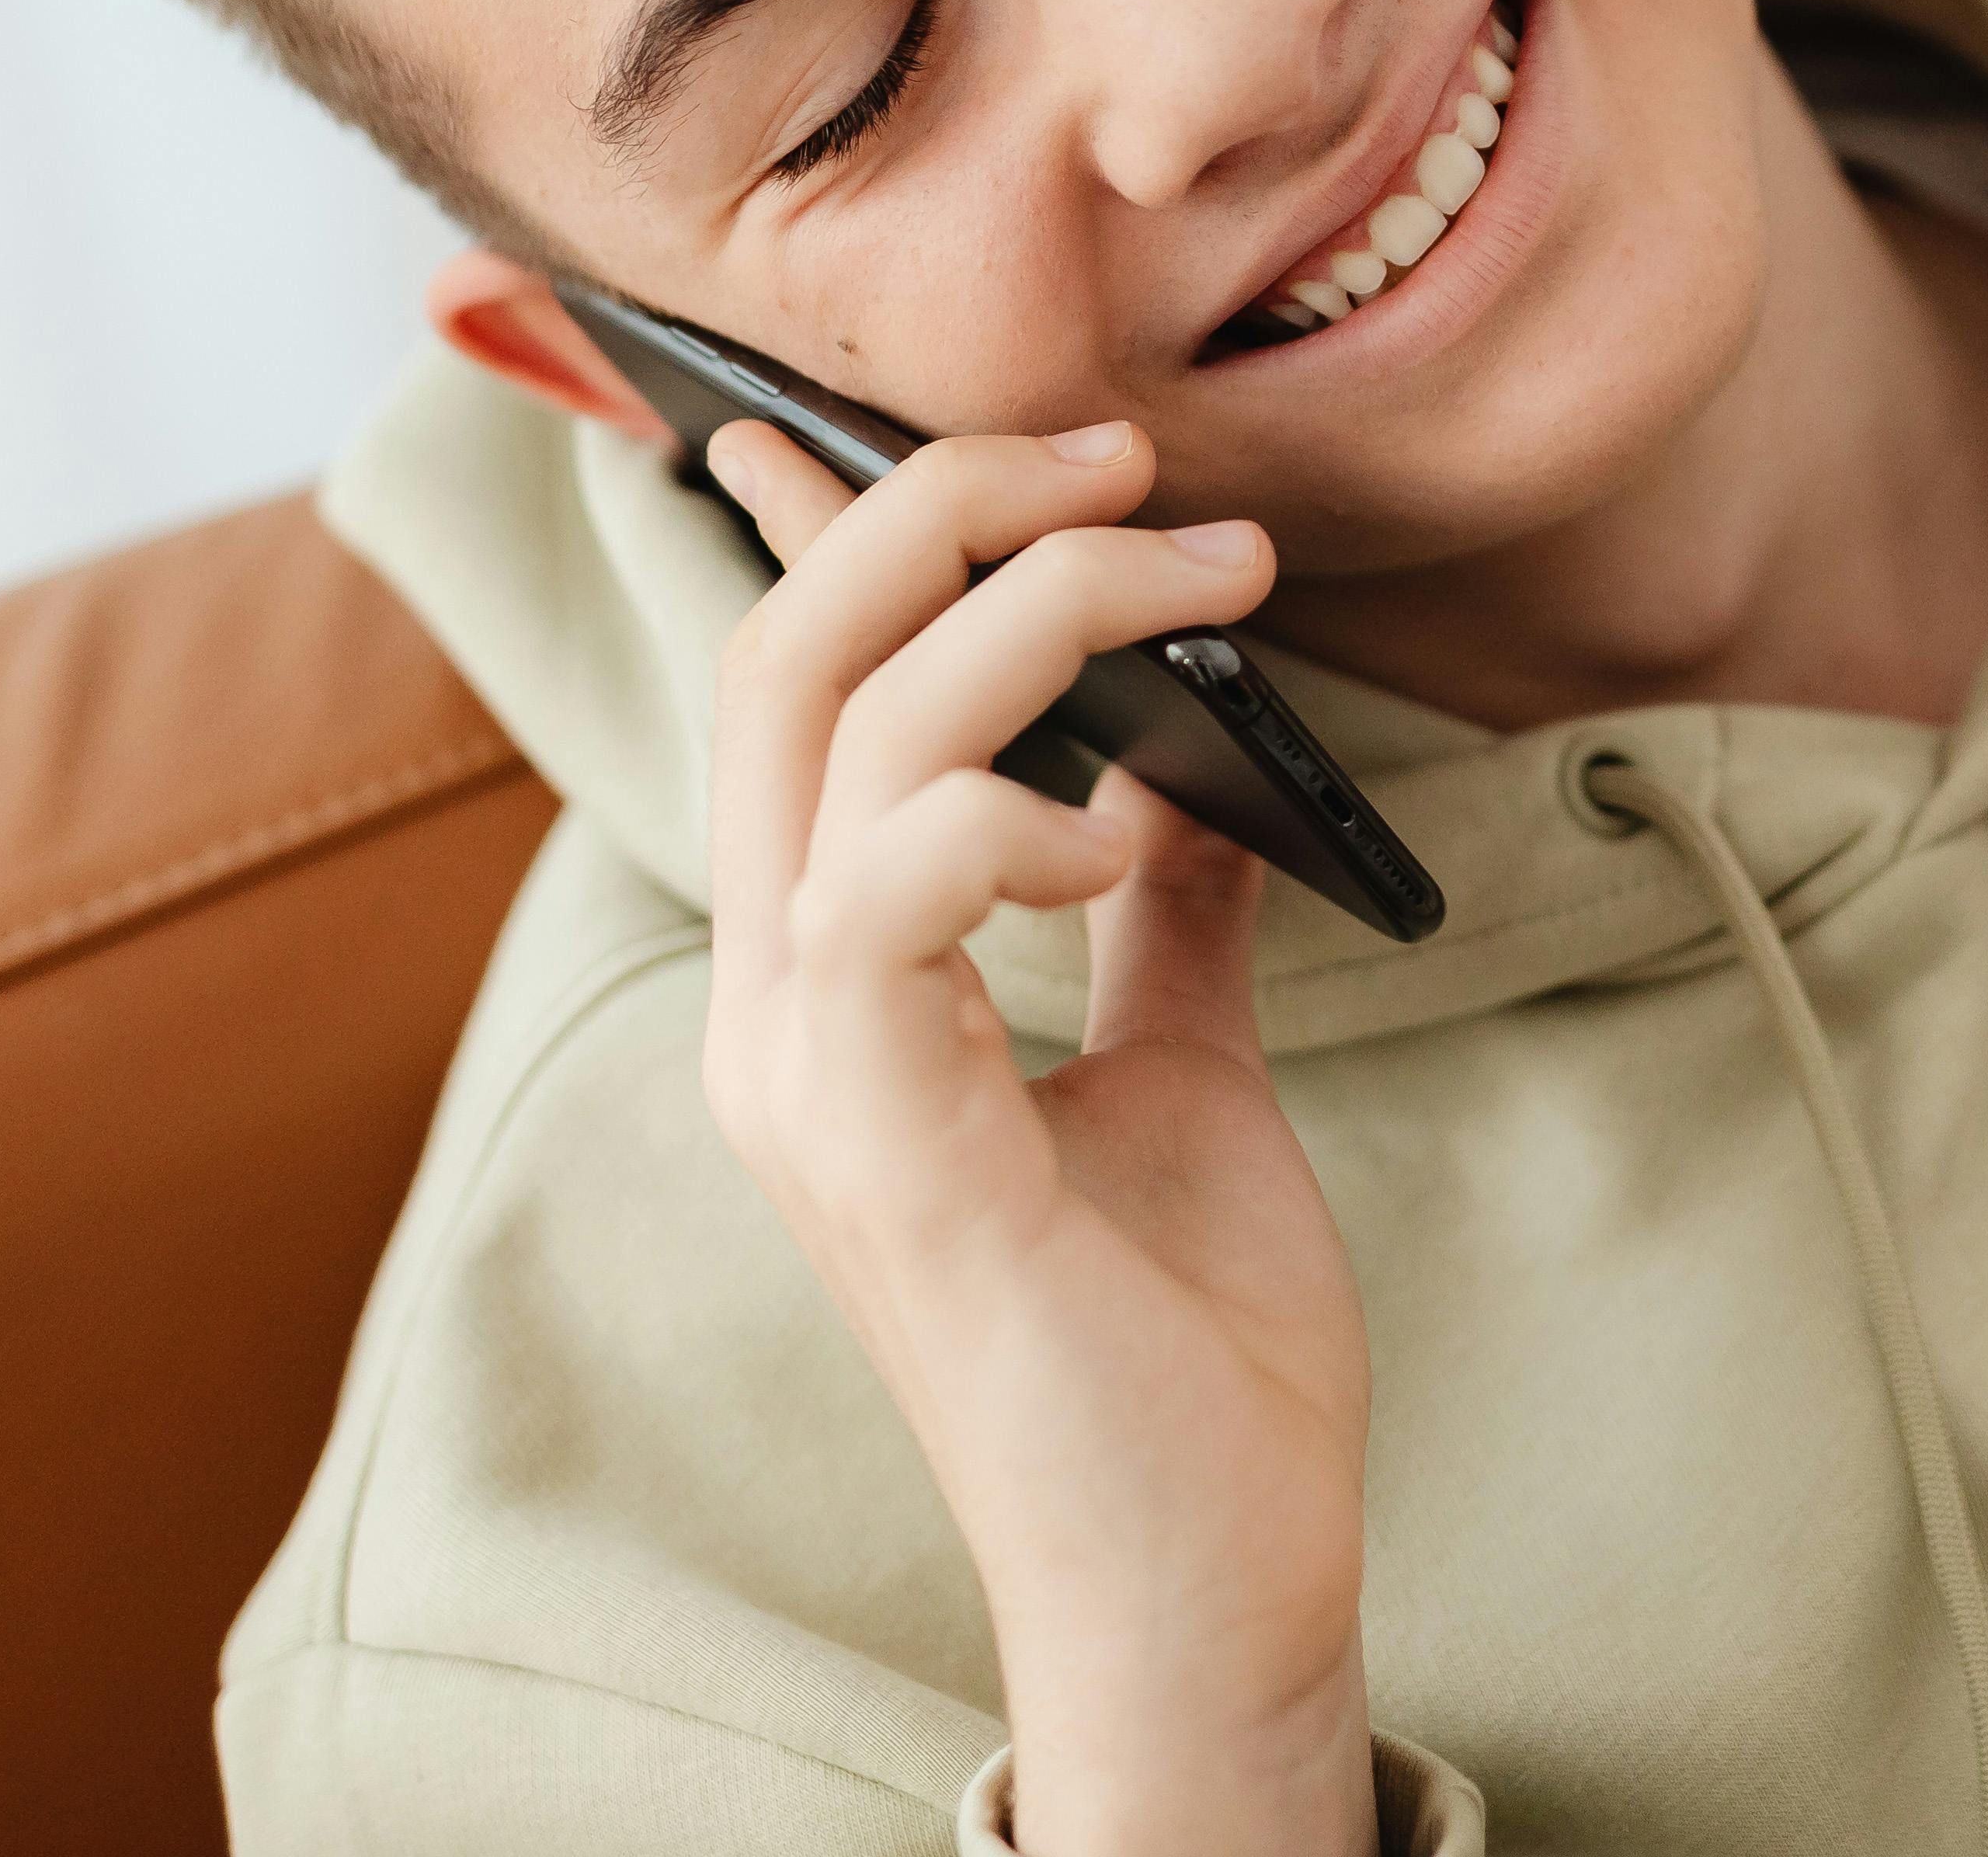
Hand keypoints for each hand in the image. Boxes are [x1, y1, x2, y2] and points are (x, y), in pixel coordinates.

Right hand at [703, 418, 1376, 1856]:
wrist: (1211, 1580)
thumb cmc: (1189, 1348)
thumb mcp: (1185, 1068)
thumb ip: (1161, 916)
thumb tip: (1192, 768)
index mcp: (832, 986)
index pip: (786, 690)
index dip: (824, 522)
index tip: (944, 407)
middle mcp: (777, 1013)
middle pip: (785, 659)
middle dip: (948, 509)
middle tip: (1132, 467)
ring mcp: (806, 1080)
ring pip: (833, 728)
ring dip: (1027, 611)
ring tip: (1201, 584)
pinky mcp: (881, 1150)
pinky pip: (884, 897)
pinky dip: (1002, 817)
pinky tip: (1115, 833)